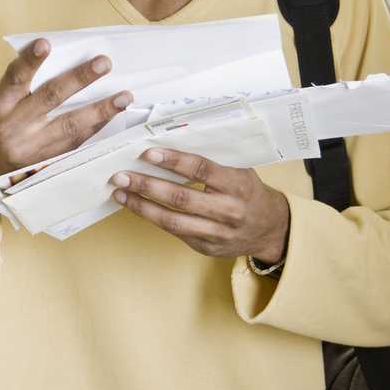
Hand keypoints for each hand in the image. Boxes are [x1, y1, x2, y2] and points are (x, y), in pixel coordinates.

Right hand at [0, 38, 132, 210]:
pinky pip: (75, 144)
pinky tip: (113, 116)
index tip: (45, 43)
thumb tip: (51, 56)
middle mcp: (13, 127)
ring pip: (70, 126)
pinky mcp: (45, 164)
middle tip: (103, 63)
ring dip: (100, 110)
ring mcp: (31, 149)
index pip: (14, 79)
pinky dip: (95, 128)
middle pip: (50, 99)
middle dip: (79, 79)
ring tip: (124, 97)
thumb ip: (16, 85)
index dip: (29, 61)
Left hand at [111, 148, 290, 262]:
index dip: (173, 161)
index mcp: (238, 184)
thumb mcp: (240, 170)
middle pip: (181, 198)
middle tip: (121, 175)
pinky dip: (152, 218)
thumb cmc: (249, 191)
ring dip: (142, 206)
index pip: (201, 170)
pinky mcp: (206, 247)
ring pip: (173, 220)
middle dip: (147, 185)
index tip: (148, 152)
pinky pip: (174, 231)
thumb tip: (170, 142)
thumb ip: (212, 160)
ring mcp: (217, 232)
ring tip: (120, 192)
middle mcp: (228, 210)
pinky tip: (136, 206)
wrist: (270, 228)